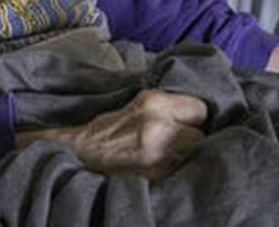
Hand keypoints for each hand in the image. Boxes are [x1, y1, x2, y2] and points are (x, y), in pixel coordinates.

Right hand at [18, 89, 207, 180]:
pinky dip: (175, 170)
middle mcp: (157, 125)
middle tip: (178, 142)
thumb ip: (168, 108)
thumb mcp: (139, 106)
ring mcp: (156, 153)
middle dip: (192, 139)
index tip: (187, 124)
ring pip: (192, 154)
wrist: (79, 154)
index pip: (200, 109)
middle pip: (199, 134)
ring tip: (170, 156)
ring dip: (186, 156)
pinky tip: (163, 168)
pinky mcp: (153, 175)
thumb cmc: (110, 129)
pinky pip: (179, 171)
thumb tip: (199, 115)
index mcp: (154, 103)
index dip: (195, 118)